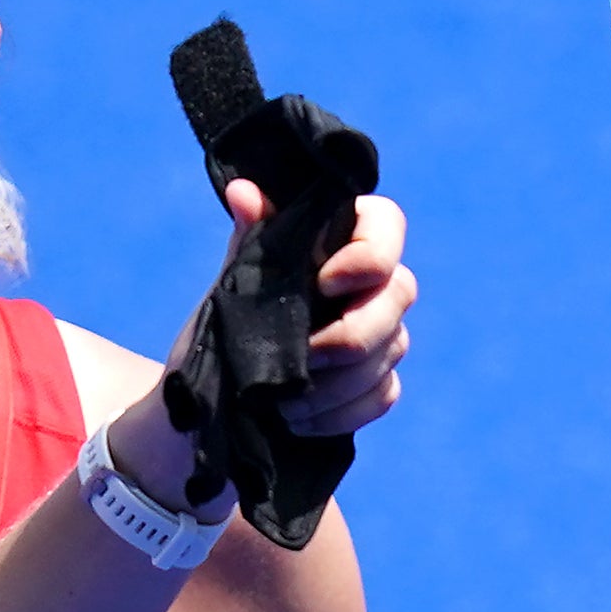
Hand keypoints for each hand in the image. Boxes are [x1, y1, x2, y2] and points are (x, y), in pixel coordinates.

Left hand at [216, 172, 416, 436]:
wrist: (211, 401)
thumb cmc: (224, 330)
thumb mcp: (231, 286)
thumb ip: (251, 241)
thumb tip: (243, 191)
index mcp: (338, 244)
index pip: (386, 225)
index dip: (371, 253)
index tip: (326, 282)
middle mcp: (371, 285)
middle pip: (400, 293)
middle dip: (352, 333)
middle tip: (305, 355)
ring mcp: (382, 334)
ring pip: (391, 350)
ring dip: (338, 383)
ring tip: (286, 401)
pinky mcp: (378, 382)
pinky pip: (383, 394)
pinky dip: (341, 412)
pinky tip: (301, 420)